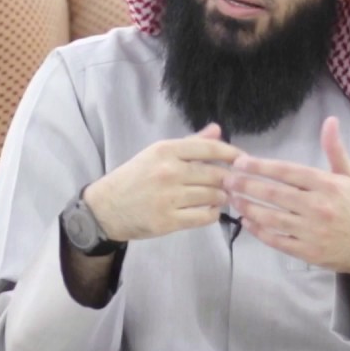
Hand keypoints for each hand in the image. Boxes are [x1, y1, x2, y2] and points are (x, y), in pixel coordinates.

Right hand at [85, 124, 239, 242]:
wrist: (105, 208)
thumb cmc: (134, 178)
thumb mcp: (157, 154)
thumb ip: (190, 143)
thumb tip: (218, 130)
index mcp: (166, 150)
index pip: (209, 148)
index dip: (232, 154)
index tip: (244, 160)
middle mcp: (169, 171)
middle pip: (215, 174)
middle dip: (229, 180)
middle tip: (233, 183)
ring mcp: (168, 197)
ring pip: (213, 196)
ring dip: (222, 198)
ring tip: (220, 197)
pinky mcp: (168, 221)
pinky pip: (204, 217)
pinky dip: (212, 214)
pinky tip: (209, 210)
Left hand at [226, 117, 349, 283]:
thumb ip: (335, 149)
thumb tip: (330, 121)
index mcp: (328, 185)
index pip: (288, 172)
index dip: (261, 166)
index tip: (241, 162)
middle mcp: (318, 207)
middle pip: (275, 194)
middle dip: (247, 185)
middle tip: (227, 179)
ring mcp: (311, 231)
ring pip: (271, 217)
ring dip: (248, 207)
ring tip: (232, 199)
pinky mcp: (306, 251)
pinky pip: (277, 240)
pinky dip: (259, 231)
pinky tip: (246, 221)